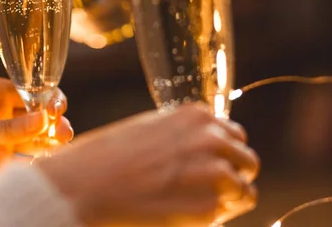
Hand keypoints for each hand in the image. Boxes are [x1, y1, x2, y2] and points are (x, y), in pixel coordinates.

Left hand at [0, 77, 72, 196]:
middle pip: (34, 111)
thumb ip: (6, 128)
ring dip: (51, 134)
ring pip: (34, 131)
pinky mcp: (0, 156)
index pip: (25, 90)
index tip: (56, 108)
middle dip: (52, 117)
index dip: (44, 97)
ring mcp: (1, 134)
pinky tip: (53, 152)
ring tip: (65, 139)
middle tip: (63, 128)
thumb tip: (43, 119)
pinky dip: (42, 151)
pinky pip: (27, 151)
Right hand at [37, 105, 259, 226]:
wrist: (84, 184)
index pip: (234, 133)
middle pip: (247, 159)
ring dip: (229, 198)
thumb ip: (180, 136)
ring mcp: (213, 173)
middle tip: (208, 188)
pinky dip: (215, 215)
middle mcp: (211, 139)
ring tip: (197, 203)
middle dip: (233, 174)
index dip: (223, 152)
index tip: (210, 164)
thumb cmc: (106, 157)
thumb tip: (199, 150)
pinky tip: (186, 212)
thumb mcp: (147, 129)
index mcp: (195, 116)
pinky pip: (229, 212)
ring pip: (247, 189)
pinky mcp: (208, 208)